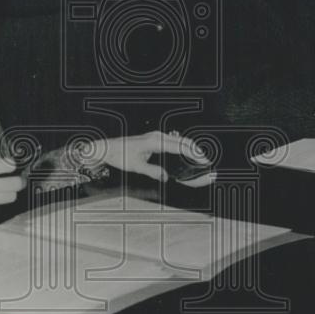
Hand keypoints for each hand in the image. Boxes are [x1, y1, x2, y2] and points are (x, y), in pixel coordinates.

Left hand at [98, 131, 213, 186]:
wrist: (108, 148)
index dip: (193, 154)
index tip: (202, 160)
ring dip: (190, 147)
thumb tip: (165, 177)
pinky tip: (185, 153)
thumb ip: (153, 172)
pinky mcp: (154, 138)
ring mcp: (156, 136)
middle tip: (205, 161)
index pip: (179, 147)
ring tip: (199, 157)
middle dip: (196, 150)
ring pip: (178, 139)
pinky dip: (182, 146)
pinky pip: (172, 140)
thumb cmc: (120, 155)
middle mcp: (157, 136)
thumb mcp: (136, 167)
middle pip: (182, 140)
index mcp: (155, 142)